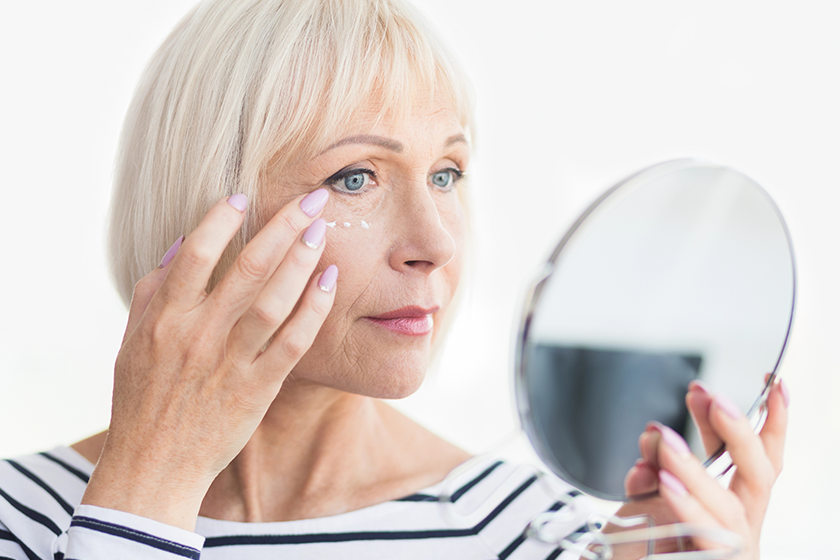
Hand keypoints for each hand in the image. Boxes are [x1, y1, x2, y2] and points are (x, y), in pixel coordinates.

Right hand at [82, 191, 336, 529]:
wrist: (155, 465)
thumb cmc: (143, 398)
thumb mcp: (133, 340)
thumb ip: (155, 291)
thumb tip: (183, 243)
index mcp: (165, 318)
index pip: (195, 253)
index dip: (221, 219)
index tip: (244, 195)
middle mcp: (199, 334)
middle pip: (248, 268)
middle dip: (283, 226)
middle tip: (311, 198)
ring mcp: (231, 361)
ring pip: (275, 300)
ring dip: (303, 261)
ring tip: (321, 230)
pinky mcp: (258, 387)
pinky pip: (294, 341)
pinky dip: (314, 308)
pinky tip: (330, 281)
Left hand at [615, 377, 788, 557]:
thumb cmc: (645, 548)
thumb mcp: (655, 495)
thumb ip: (660, 465)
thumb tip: (655, 435)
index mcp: (734, 505)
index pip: (762, 459)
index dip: (774, 422)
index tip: (774, 381)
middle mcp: (739, 529)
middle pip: (759, 477)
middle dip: (738, 433)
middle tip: (711, 397)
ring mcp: (728, 552)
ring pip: (727, 509)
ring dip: (694, 468)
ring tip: (663, 439)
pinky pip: (704, 538)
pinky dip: (685, 507)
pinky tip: (663, 483)